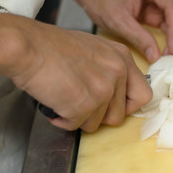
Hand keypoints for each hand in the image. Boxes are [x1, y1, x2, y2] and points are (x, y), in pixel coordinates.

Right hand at [10, 20, 151, 131]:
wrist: (28, 46)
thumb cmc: (52, 46)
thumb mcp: (94, 49)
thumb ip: (110, 69)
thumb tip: (115, 92)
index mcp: (122, 58)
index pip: (143, 94)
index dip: (128, 105)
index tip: (113, 106)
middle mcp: (118, 73)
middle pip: (119, 116)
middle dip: (99, 115)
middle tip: (81, 103)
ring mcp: (102, 90)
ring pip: (96, 124)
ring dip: (79, 117)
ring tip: (64, 97)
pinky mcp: (84, 105)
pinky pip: (76, 126)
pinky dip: (63, 119)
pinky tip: (54, 101)